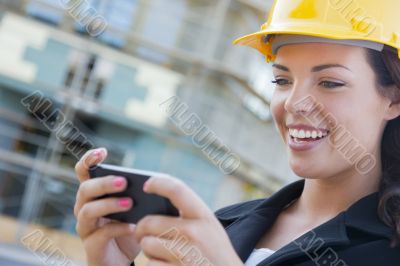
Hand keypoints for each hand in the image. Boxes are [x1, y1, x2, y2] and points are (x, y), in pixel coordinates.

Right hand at [74, 148, 140, 265]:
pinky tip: (131, 227)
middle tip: (123, 182)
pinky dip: (117, 228)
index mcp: (94, 193)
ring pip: (88, 210)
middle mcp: (84, 206)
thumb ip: (142, 193)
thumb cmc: (129, 227)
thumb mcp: (137, 208)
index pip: (84, 172)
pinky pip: (100, 234)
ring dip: (109, 205)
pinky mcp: (91, 245)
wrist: (123, 258)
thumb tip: (161, 180)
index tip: (103, 152)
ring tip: (129, 203)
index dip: (89, 160)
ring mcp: (85, 226)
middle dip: (103, 183)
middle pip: (85, 189)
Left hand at [135, 176, 242, 265]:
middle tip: (143, 234)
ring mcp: (183, 254)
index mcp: (204, 217)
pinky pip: (149, 265)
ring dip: (149, 251)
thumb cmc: (215, 254)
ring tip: (163, 255)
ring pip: (146, 244)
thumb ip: (190, 215)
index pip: (177, 190)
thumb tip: (155, 206)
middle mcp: (193, 232)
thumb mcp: (210, 229)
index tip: (146, 186)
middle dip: (141, 230)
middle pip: (150, 222)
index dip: (158, 183)